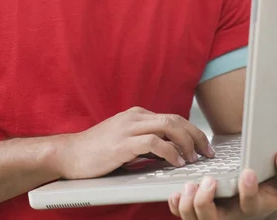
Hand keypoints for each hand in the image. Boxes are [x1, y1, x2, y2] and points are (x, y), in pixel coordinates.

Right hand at [52, 106, 213, 178]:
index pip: (173, 118)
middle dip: (195, 136)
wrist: (68, 154)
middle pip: (175, 120)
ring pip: (168, 127)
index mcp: (137, 115)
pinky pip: (154, 143)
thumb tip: (169, 152)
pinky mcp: (122, 144)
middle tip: (207, 153)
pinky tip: (176, 162)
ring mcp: (128, 128)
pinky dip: (170, 152)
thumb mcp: (125, 141)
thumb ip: (145, 142)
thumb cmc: (96, 151)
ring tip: (194, 159)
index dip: (192, 131)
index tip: (204, 147)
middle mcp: (135, 117)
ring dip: (186, 143)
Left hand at [168, 152, 276, 218]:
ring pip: (196, 219)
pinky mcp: (202, 208)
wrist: (262, 195)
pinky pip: (185, 214)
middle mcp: (232, 214)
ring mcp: (216, 213)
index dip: (248, 191)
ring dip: (190, 204)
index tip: (248, 172)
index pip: (250, 205)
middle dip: (206, 202)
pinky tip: (177, 192)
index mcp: (254, 206)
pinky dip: (177, 205)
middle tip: (209, 180)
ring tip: (191, 185)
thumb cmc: (273, 188)